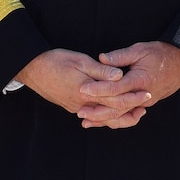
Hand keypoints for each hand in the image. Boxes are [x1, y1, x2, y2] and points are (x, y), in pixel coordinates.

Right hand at [17, 48, 152, 128]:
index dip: (133, 97)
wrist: (32, 69)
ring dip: (118, 117)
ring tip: (134, 113)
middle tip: (145, 107)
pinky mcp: (72, 107)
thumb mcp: (81, 61)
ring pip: (102, 118)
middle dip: (130, 111)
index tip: (147, 93)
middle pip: (111, 114)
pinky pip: (92, 116)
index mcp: (87, 92)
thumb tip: (120, 76)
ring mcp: (76, 108)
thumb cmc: (56, 61)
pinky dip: (105, 117)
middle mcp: (83, 104)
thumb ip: (101, 70)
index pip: (116, 100)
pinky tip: (112, 114)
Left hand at [91, 41, 179, 127]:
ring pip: (123, 115)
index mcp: (140, 80)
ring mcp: (145, 102)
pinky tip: (102, 121)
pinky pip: (128, 114)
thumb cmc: (160, 54)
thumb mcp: (140, 50)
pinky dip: (115, 119)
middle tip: (80, 112)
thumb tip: (101, 58)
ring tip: (86, 121)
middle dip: (98, 111)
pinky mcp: (145, 104)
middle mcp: (143, 95)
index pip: (116, 88)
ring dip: (104, 119)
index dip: (99, 89)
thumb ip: (120, 55)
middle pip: (118, 108)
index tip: (83, 89)